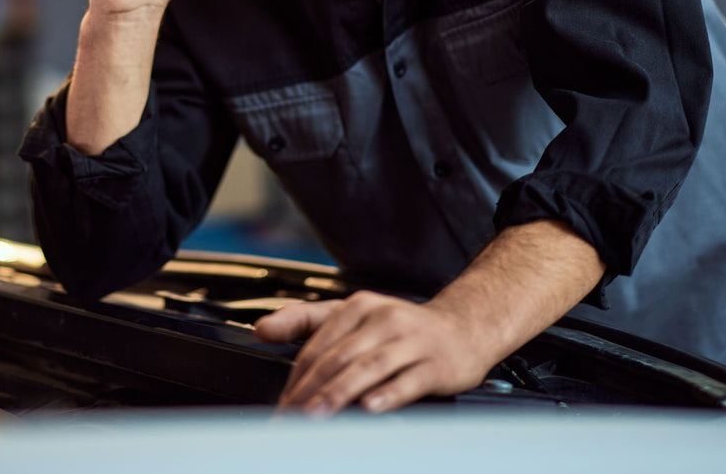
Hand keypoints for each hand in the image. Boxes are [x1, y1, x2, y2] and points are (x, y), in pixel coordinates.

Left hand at [253, 291, 491, 415]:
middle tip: (290, 418)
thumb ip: (305, 321)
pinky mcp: (436, 363)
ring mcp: (411, 340)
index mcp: (358, 307)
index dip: (295, 377)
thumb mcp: (353, 315)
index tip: (281, 406)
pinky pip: (408, 380)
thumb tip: (261, 329)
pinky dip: (387, 395)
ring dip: (339, 393)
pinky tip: (370, 408)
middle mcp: (383, 319)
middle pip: (338, 357)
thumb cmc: (402, 328)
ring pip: (368, 368)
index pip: (318, 345)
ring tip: (317, 415)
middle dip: (310, 391)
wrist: (464, 328)